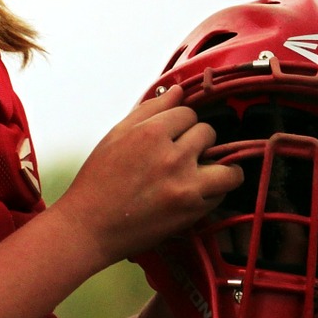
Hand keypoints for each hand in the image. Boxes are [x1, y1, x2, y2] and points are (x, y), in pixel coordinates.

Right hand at [53, 85, 244, 266]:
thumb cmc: (98, 180)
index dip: (180, 123)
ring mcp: (185, 185)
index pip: (188, 112)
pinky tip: (197, 191)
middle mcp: (172, 156)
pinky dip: (215, 190)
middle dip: (197, 141)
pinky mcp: (192, 210)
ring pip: (227, 165)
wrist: (90, 227)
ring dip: (220, 166)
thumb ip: (150, 109)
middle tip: (181, 155)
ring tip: (204, 171)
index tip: (172, 135)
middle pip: (208, 133)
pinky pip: (222, 192)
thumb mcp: (116, 135)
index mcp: (150, 133)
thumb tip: (177, 90)